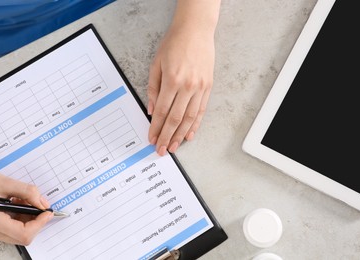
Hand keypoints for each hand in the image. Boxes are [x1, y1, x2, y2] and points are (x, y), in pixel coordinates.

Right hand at [0, 166, 52, 244]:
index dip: (40, 223)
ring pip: (20, 233)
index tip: (47, 211)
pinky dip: (21, 217)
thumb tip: (43, 204)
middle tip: (38, 204)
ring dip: (29, 218)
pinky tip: (18, 203)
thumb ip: (28, 193)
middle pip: (23, 236)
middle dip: (36, 221)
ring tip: (24, 200)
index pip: (24, 234)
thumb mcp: (6, 183)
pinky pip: (13, 228)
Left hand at [147, 0, 219, 155]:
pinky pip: (201, 111)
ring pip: (189, 118)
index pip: (162, 112)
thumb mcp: (156, 64)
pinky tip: (190, 135)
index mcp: (172, 81)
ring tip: (174, 147)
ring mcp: (200, 88)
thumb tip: (151, 110)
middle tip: (161, 150)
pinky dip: (195, 125)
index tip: (152, 139)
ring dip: (181, 135)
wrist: (195, 31)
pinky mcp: (208, 87)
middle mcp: (187, 87)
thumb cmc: (173, 45)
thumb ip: (153, 89)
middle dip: (167, 137)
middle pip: (175, 119)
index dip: (156, 128)